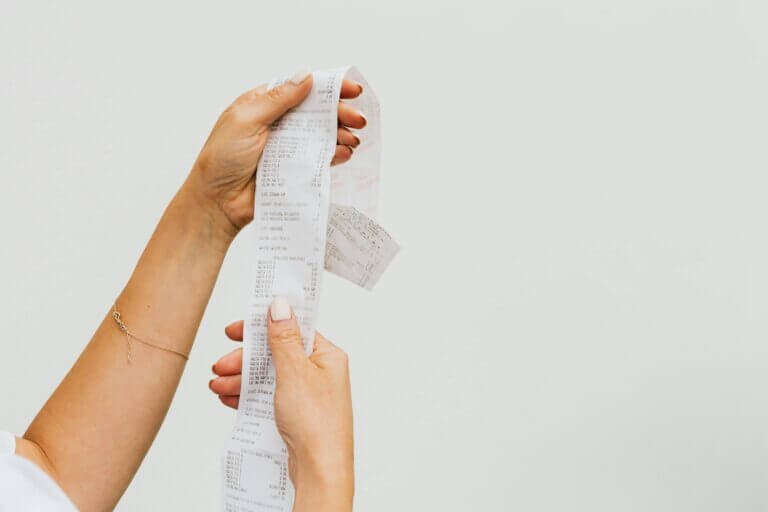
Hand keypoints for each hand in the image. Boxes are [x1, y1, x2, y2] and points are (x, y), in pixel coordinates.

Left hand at [186, 70, 366, 236]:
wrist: (217, 202)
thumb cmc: (222, 158)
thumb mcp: (246, 120)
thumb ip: (278, 99)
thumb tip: (306, 76)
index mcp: (264, 104)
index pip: (300, 88)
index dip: (327, 87)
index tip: (351, 89)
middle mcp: (278, 123)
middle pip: (316, 111)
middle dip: (340, 113)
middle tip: (359, 119)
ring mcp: (288, 147)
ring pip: (322, 135)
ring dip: (341, 134)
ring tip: (353, 139)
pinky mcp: (294, 170)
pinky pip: (320, 159)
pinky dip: (335, 155)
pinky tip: (344, 153)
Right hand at [210, 297, 353, 510]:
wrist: (320, 470)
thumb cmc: (316, 423)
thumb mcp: (294, 371)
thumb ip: (283, 337)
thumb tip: (280, 305)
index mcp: (327, 355)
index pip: (292, 329)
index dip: (262, 326)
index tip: (236, 329)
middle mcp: (320, 372)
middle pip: (275, 354)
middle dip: (245, 359)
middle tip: (221, 365)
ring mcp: (308, 394)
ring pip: (268, 377)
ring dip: (241, 378)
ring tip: (217, 385)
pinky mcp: (297, 414)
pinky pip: (268, 397)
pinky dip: (248, 396)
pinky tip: (229, 398)